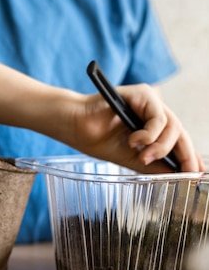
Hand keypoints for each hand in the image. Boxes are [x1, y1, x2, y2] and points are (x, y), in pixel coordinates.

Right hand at [71, 84, 203, 172]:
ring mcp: (149, 102)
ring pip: (172, 126)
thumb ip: (153, 164)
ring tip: (143, 157)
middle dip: (184, 155)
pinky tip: (134, 142)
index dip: (189, 156)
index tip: (196, 173)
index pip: (178, 141)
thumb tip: (177, 174)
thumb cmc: (95, 138)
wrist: (73, 126)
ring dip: (160, 146)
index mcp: (151, 126)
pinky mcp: (143, 94)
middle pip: (180, 133)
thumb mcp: (130, 158)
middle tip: (184, 171)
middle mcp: (154, 112)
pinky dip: (150, 134)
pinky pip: (158, 118)